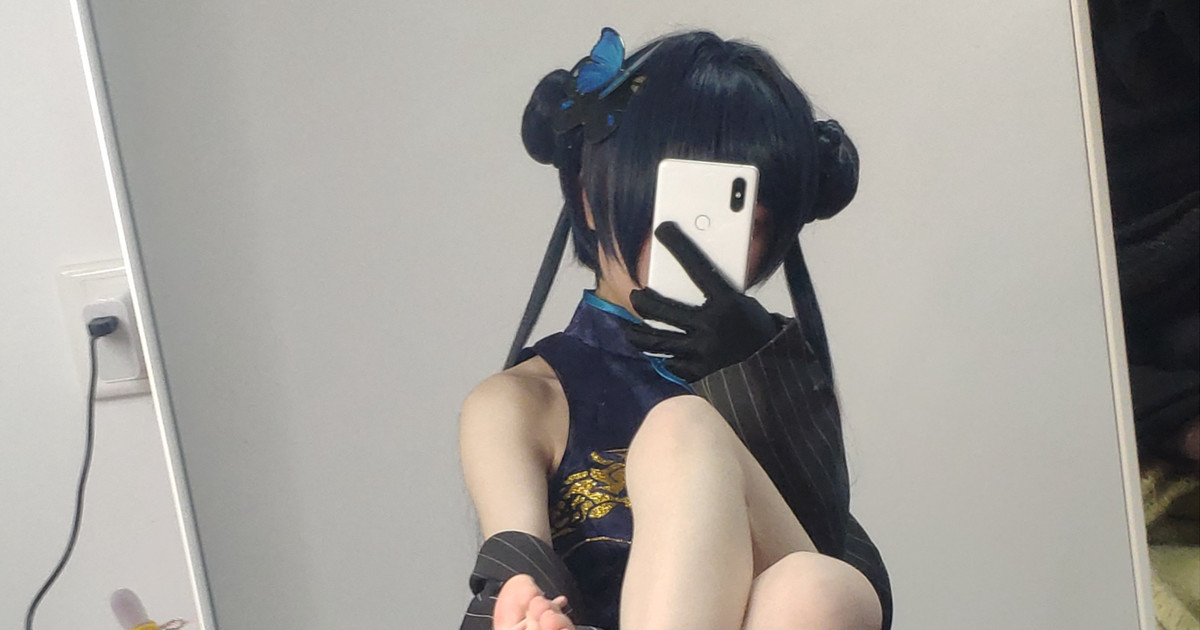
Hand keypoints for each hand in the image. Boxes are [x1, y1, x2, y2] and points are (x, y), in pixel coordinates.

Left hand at [620, 221, 778, 381]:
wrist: (773, 365)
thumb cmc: (756, 328)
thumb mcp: (742, 301)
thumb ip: (716, 292)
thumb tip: (689, 275)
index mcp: (727, 302)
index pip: (697, 267)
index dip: (679, 246)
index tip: (663, 230)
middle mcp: (712, 326)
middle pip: (661, 309)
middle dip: (642, 300)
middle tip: (636, 295)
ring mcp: (703, 351)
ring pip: (657, 340)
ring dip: (638, 333)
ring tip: (630, 328)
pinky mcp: (699, 371)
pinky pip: (670, 364)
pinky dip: (661, 359)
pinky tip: (653, 354)